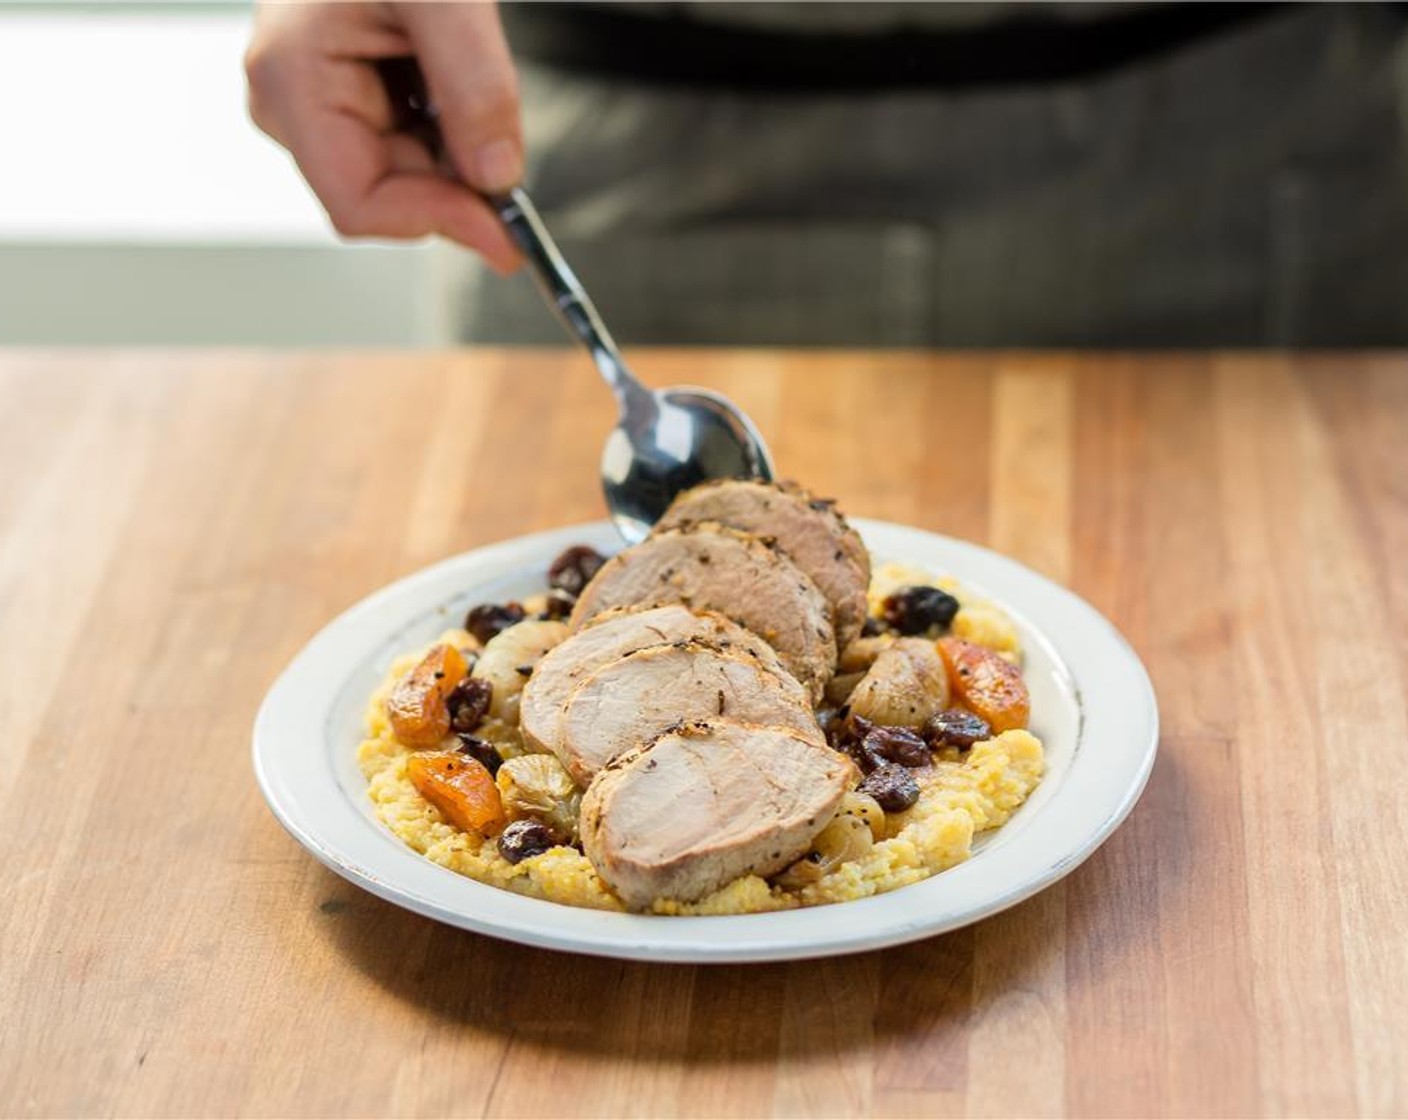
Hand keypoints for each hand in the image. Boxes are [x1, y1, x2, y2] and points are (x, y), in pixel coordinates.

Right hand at [245, 1, 521, 271]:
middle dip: (454, 183)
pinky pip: (404, 144)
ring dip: (452, 152)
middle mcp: (290, 100)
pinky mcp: (341, 96)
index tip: (505, 228)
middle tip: (504, 139)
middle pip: (387, 195)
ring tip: (460, 74)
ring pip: (402, 175)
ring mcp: (314, 101)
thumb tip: (496, 177)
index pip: (360, 203)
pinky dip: (446, 132)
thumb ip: (474, 87)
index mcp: (291, 78)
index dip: (438, 223)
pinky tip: (450, 81)